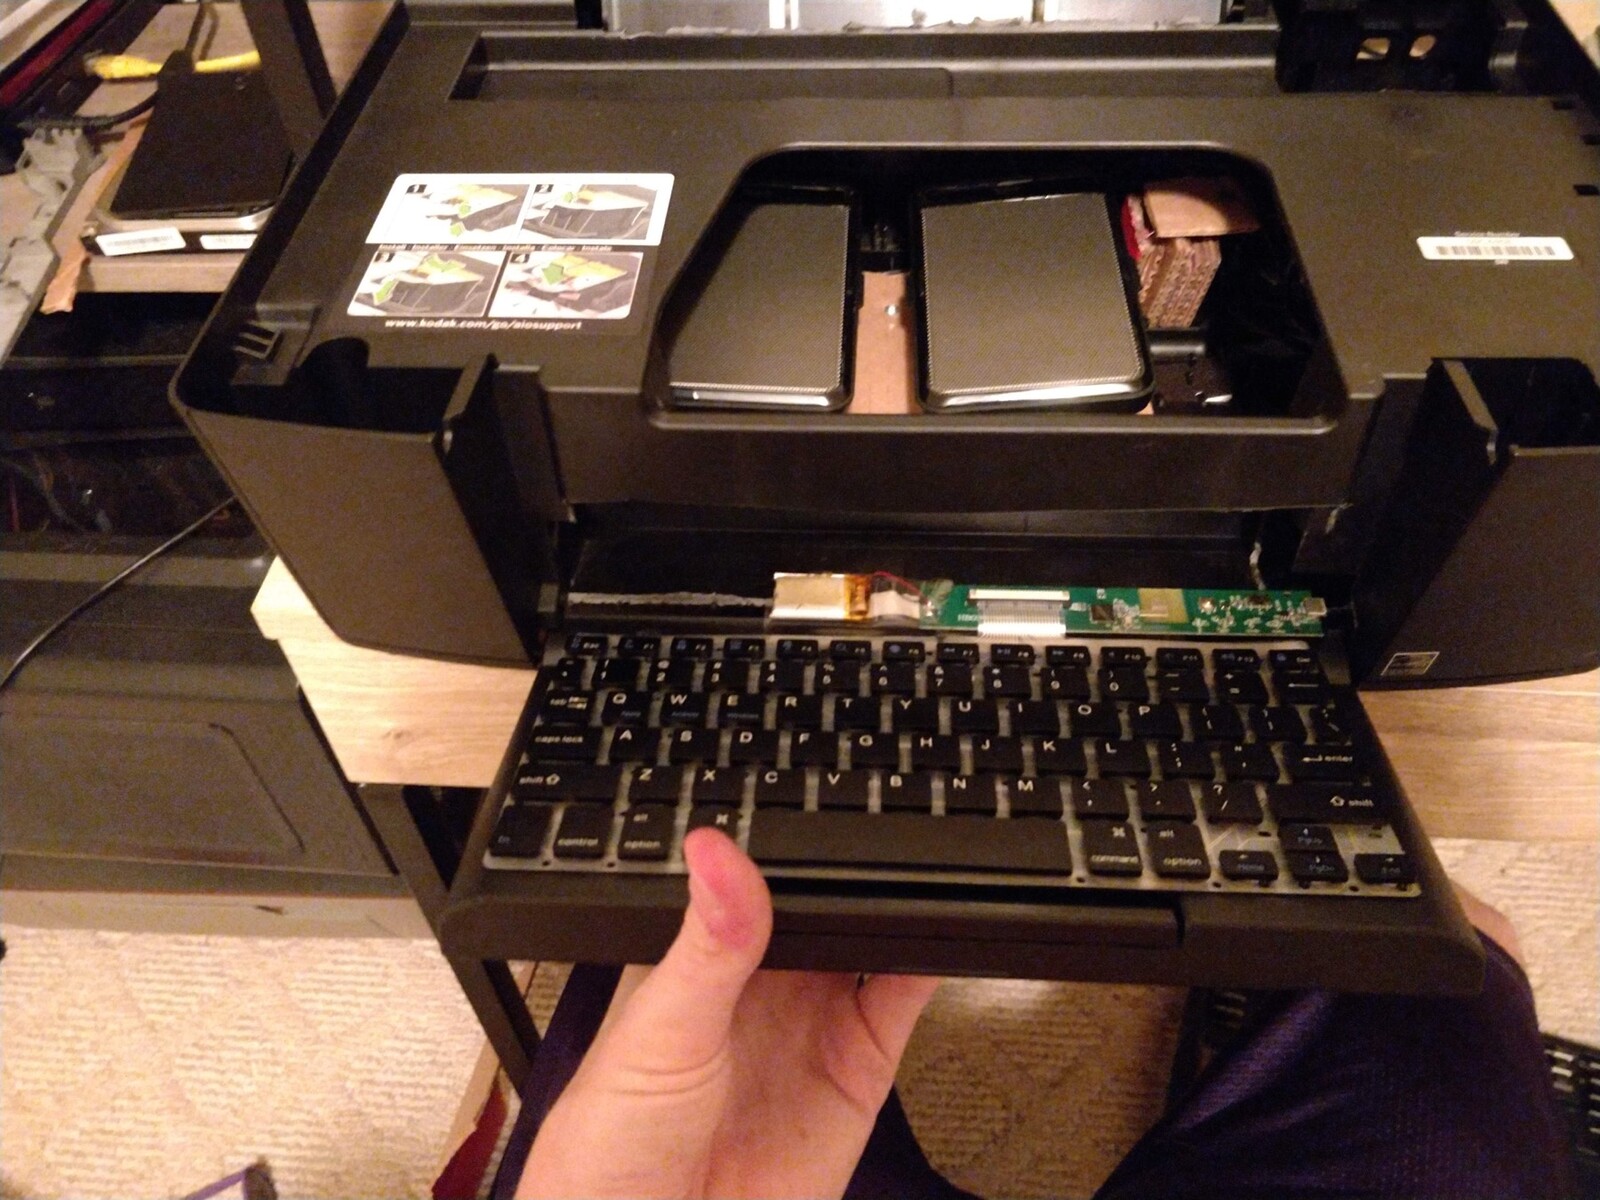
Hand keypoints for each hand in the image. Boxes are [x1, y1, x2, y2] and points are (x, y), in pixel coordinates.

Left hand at [517, 828, 940, 1199]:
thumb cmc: (612, 1149)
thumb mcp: (659, 1030)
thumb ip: (704, 944)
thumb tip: (713, 852)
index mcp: (699, 958)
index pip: (750, 882)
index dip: (780, 845)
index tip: (810, 801)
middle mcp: (761, 987)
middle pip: (820, 905)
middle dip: (851, 867)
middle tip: (881, 820)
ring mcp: (813, 1025)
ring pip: (869, 940)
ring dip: (897, 903)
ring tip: (923, 859)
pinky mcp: (860, 1071)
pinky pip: (905, 1000)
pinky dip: (934, 958)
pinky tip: (945, 924)